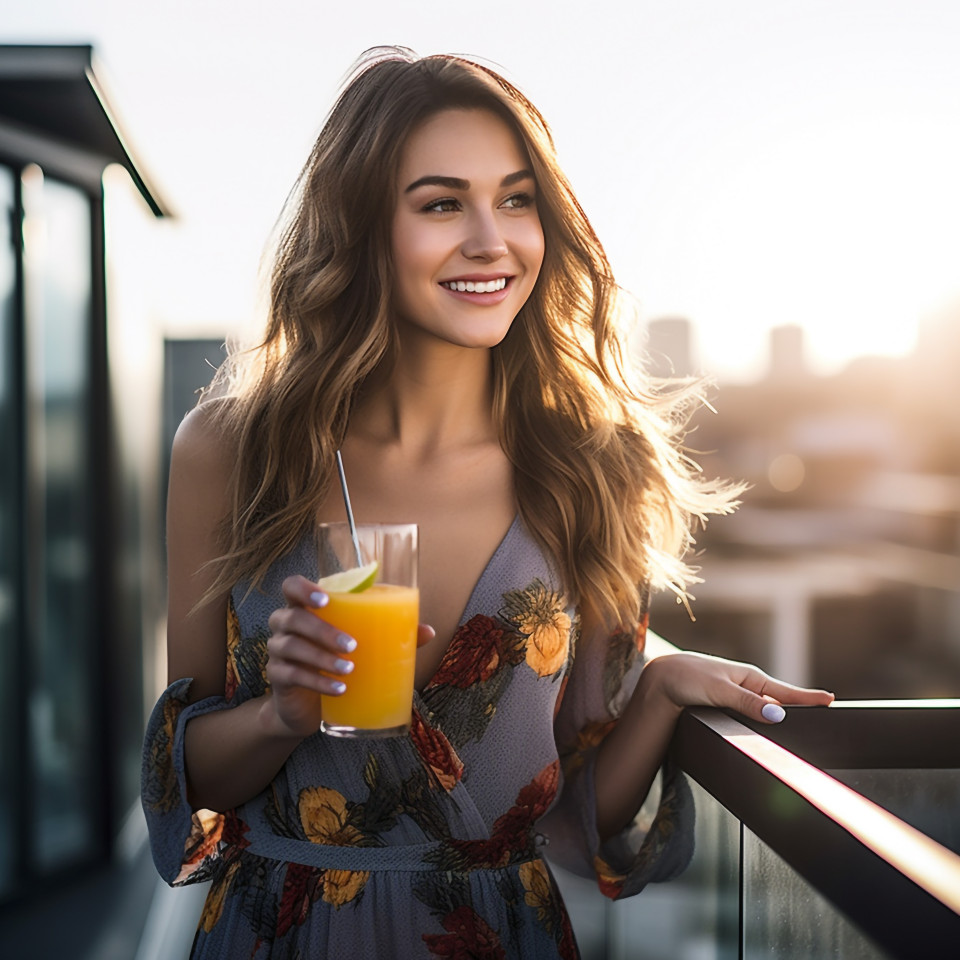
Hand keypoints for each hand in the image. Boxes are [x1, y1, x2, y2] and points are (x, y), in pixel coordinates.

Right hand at [264, 575, 433, 737]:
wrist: (307, 706)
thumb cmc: (336, 661)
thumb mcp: (362, 646)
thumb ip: (392, 634)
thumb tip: (429, 631)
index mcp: (306, 608)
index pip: (291, 586)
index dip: (303, 589)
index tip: (326, 600)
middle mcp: (285, 625)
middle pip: (292, 618)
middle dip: (323, 630)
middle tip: (352, 645)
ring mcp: (278, 652)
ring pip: (291, 646)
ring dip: (322, 658)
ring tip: (349, 669)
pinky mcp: (278, 678)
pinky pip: (290, 675)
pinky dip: (317, 682)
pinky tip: (339, 689)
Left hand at [640, 651, 833, 724]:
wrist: (661, 679)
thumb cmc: (688, 678)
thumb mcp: (719, 690)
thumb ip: (747, 703)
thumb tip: (778, 713)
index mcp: (750, 677)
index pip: (786, 691)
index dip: (808, 697)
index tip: (831, 700)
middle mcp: (747, 686)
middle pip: (779, 702)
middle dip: (800, 709)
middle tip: (824, 715)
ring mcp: (738, 695)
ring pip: (766, 710)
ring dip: (781, 716)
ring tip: (804, 723)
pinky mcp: (727, 704)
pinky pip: (753, 714)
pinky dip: (763, 719)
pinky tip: (769, 726)